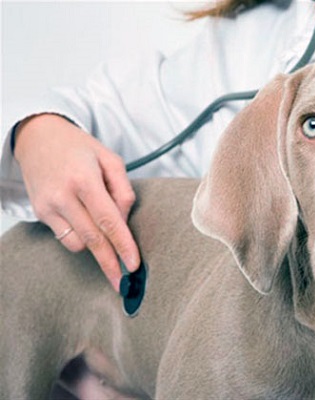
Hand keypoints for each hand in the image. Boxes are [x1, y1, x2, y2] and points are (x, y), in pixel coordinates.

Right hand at [14, 114, 139, 290]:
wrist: (38, 137)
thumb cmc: (79, 147)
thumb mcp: (110, 159)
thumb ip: (123, 190)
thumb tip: (124, 221)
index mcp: (85, 180)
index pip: (108, 220)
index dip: (122, 245)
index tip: (133, 265)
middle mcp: (63, 195)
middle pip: (93, 239)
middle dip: (110, 263)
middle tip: (123, 283)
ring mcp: (48, 206)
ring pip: (78, 243)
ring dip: (96, 245)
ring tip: (105, 232)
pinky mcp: (39, 212)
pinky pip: (65, 237)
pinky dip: (80, 237)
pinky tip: (86, 224)